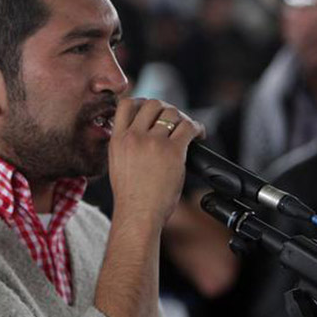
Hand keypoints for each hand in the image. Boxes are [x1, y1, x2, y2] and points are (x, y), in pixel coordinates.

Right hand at [108, 98, 204, 230]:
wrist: (137, 214)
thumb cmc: (130, 196)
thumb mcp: (117, 163)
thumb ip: (125, 144)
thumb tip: (138, 132)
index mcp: (117, 139)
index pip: (126, 104)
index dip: (141, 102)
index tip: (150, 110)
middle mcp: (134, 136)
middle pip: (152, 103)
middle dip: (164, 108)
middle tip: (172, 120)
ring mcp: (153, 142)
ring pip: (171, 112)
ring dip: (181, 118)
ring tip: (186, 129)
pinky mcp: (172, 151)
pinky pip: (188, 127)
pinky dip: (196, 127)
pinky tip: (199, 135)